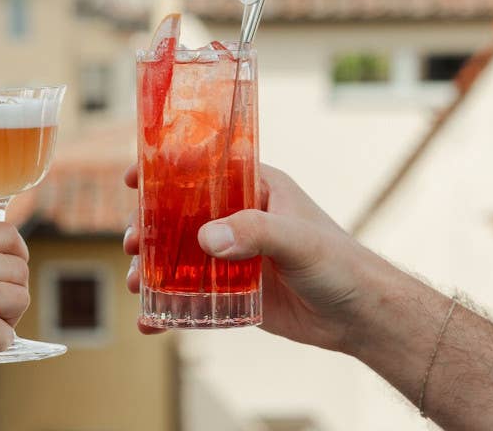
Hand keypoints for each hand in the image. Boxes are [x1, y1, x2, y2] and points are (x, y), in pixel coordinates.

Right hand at [123, 163, 376, 351]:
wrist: (362, 317)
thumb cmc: (341, 263)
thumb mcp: (298, 240)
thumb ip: (256, 233)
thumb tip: (205, 239)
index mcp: (255, 188)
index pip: (202, 168)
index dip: (165, 170)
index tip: (133, 178)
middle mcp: (239, 217)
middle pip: (180, 215)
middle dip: (147, 228)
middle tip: (130, 243)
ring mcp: (234, 255)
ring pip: (179, 256)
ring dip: (152, 268)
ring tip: (136, 284)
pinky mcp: (234, 291)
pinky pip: (193, 296)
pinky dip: (169, 308)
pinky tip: (151, 322)